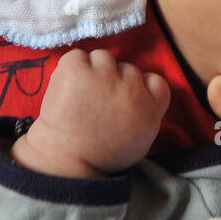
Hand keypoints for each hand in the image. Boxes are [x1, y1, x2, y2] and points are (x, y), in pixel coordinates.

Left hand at [11, 48, 170, 177]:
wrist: (64, 163)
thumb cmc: (97, 154)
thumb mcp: (138, 140)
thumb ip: (144, 112)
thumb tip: (139, 89)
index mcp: (149, 111)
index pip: (156, 82)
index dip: (141, 85)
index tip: (125, 96)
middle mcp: (131, 90)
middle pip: (126, 67)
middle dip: (112, 80)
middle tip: (96, 103)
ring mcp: (103, 78)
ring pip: (102, 58)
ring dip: (92, 70)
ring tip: (80, 95)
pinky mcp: (77, 72)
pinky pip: (76, 56)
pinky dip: (70, 68)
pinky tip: (66, 88)